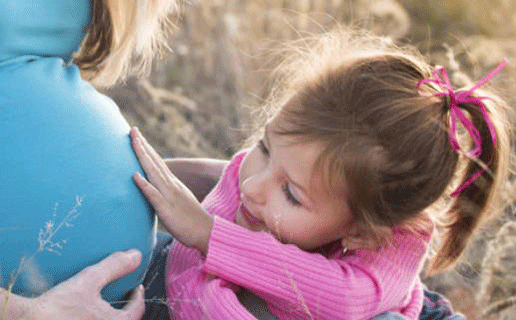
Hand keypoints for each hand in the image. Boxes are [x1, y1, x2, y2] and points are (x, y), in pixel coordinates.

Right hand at [5, 250, 144, 319]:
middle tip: (123, 295)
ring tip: (102, 303)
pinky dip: (92, 317)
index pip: (136, 310)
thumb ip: (114, 267)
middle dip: (124, 308)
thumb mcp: (89, 280)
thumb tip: (136, 255)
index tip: (137, 287)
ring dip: (108, 314)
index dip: (138, 297)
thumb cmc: (58, 307)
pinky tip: (81, 310)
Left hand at [130, 127, 213, 253]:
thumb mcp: (177, 200)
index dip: (146, 148)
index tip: (136, 135)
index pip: (157, 162)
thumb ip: (165, 191)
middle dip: (142, 145)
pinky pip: (154, 195)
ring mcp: (169, 195)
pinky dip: (144, 184)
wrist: (206, 231)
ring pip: (153, 172)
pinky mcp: (167, 209)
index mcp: (172, 183)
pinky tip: (134, 176)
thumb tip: (153, 187)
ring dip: (142, 157)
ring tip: (133, 142)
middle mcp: (171, 185)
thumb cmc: (190, 219)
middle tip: (132, 129)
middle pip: (154, 162)